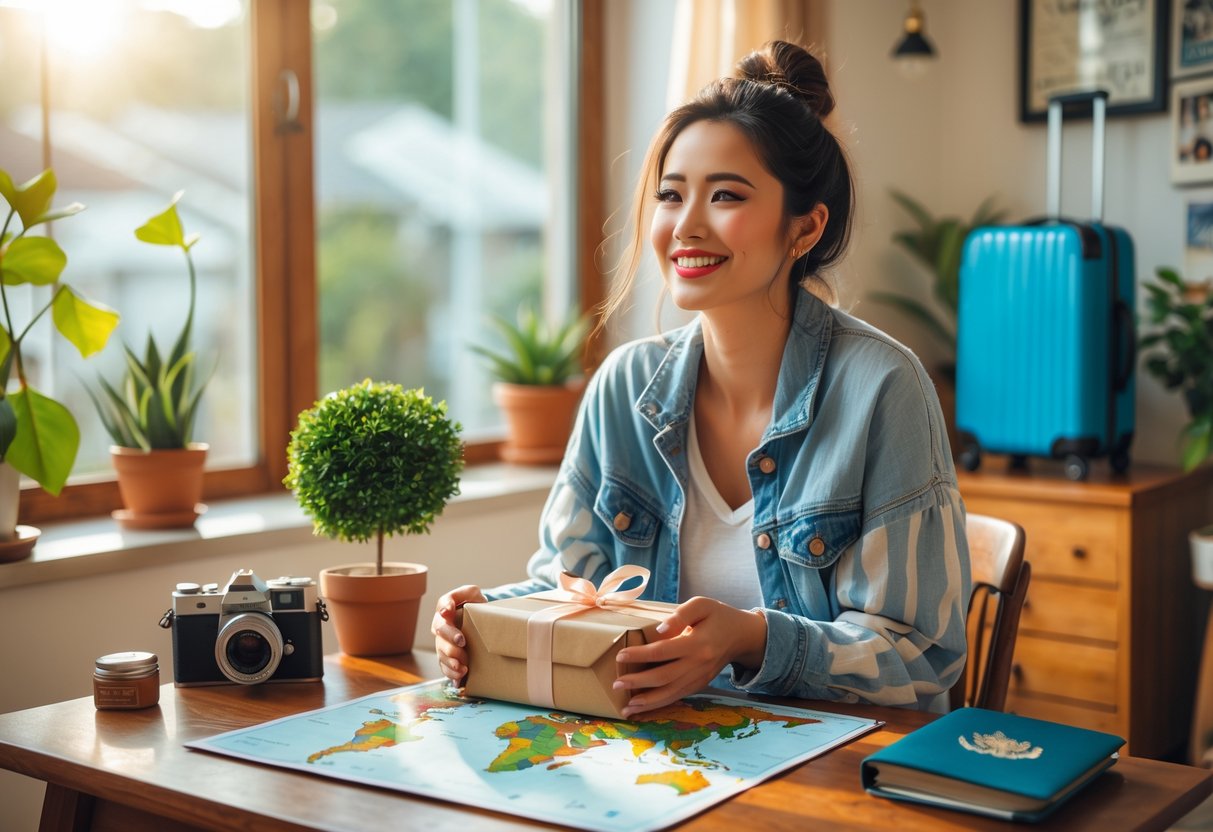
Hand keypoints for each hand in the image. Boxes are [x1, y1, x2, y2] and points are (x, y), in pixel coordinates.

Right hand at [430, 585, 486, 683]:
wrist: (483, 623)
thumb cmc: (477, 607)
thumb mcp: (473, 594)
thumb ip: (466, 592)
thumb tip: (448, 607)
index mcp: (445, 612)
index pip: (442, 607)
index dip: (444, 609)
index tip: (449, 612)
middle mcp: (441, 629)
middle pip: (440, 634)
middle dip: (449, 639)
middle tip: (462, 642)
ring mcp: (444, 645)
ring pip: (442, 654)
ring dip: (451, 660)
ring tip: (463, 666)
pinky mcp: (449, 659)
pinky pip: (445, 668)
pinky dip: (452, 675)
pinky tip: (460, 679)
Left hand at [612, 597, 766, 717]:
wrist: (742, 635)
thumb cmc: (718, 615)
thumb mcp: (702, 604)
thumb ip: (680, 615)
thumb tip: (658, 630)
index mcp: (698, 643)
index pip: (662, 651)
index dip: (640, 655)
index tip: (620, 656)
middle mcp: (699, 664)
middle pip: (663, 677)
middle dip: (638, 683)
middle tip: (616, 684)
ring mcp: (700, 677)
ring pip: (670, 693)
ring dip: (647, 702)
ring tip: (626, 707)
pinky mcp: (700, 684)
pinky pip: (678, 696)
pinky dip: (660, 704)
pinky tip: (644, 708)